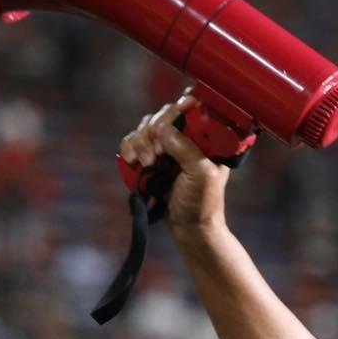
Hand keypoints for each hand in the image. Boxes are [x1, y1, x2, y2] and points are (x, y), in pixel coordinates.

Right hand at [118, 95, 231, 235]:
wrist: (189, 230)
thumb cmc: (202, 204)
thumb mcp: (201, 175)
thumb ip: (186, 149)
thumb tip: (163, 129)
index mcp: (207, 138)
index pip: (192, 107)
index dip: (178, 109)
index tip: (167, 123)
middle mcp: (188, 138)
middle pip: (163, 115)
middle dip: (153, 133)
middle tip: (155, 157)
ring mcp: (169, 148)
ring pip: (146, 128)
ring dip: (140, 143)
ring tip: (146, 164)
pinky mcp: (152, 158)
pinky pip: (133, 142)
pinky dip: (129, 149)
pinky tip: (132, 162)